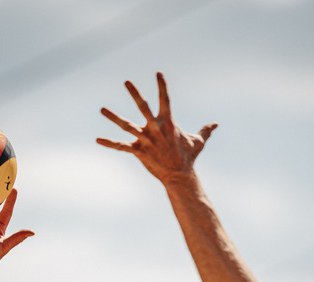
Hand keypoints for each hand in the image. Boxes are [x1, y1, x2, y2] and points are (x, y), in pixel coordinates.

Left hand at [97, 72, 216, 183]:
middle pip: (143, 106)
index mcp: (168, 122)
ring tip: (102, 109)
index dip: (162, 85)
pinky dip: (109, 143)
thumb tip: (216, 124)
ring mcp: (146, 139)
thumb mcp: (198, 142)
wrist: (179, 176)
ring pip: (126, 125)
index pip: (165, 98)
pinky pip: (121, 146)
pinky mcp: (139, 151)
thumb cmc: (188, 158)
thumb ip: (206, 131)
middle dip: (134, 93)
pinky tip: (97, 140)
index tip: (158, 72)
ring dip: (113, 117)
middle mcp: (155, 128)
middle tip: (127, 81)